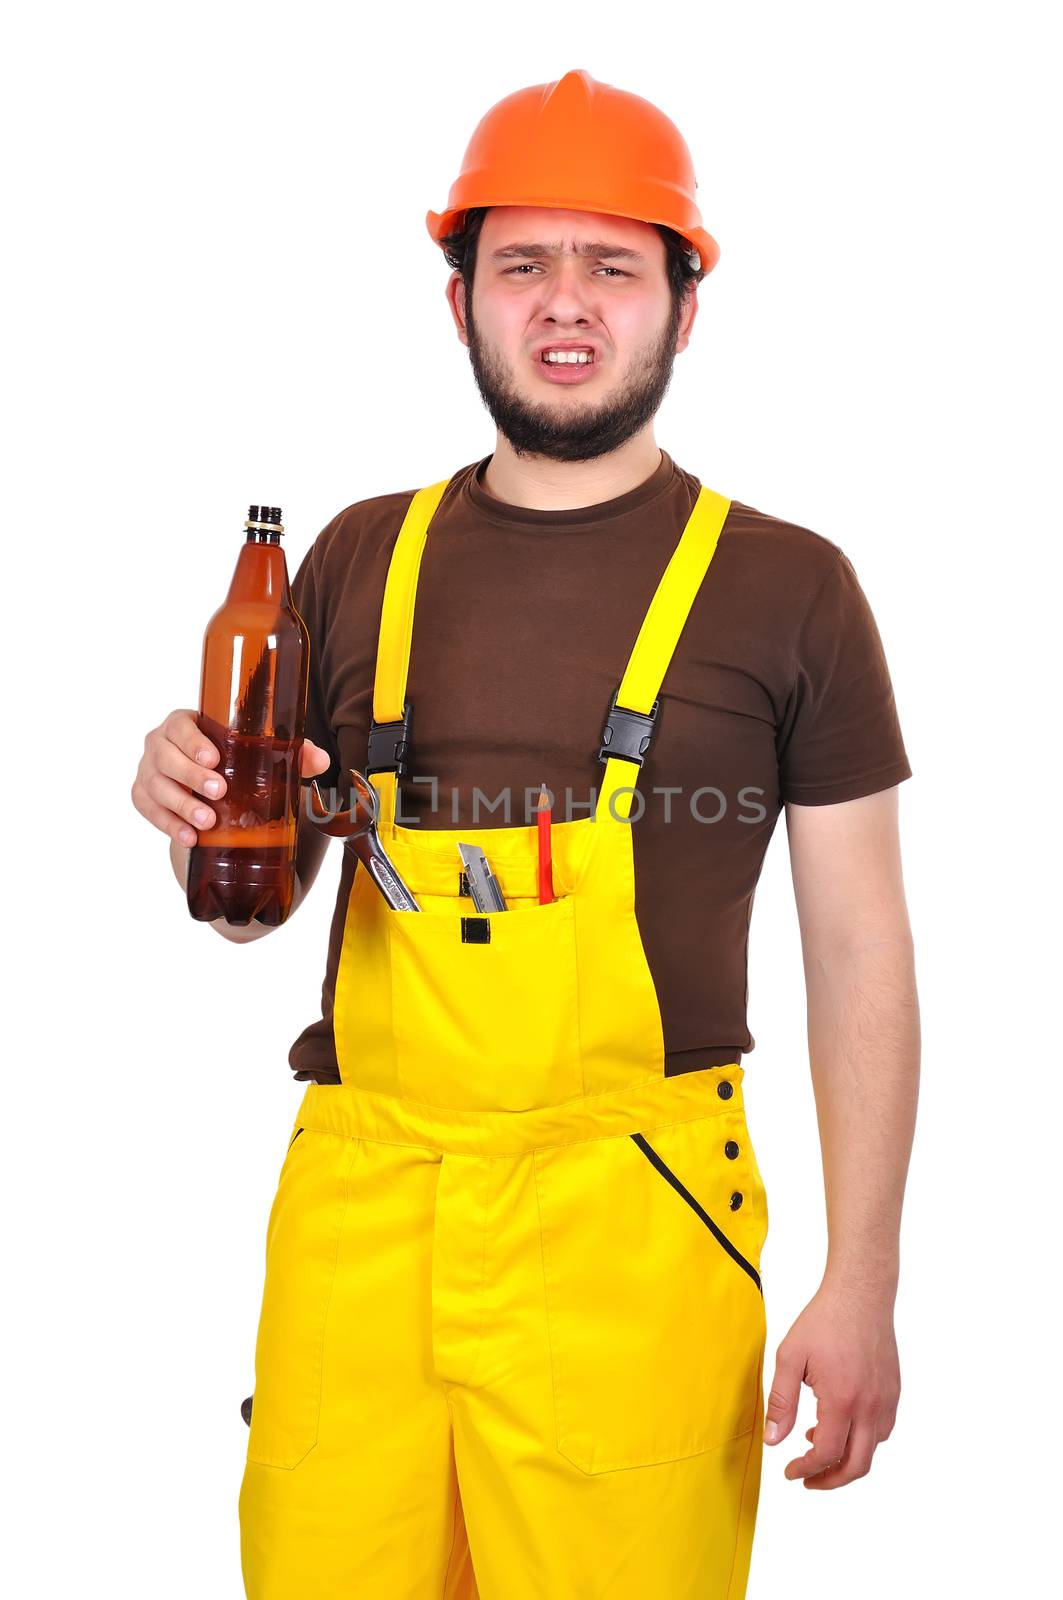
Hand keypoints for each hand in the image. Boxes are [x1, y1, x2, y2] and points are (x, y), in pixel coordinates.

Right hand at [131, 709, 332, 846]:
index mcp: (185, 723)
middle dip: (191, 775)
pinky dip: (168, 824)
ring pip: (155, 786)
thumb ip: (291, 752)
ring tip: (207, 822)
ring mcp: (148, 771)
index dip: (192, 741)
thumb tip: (320, 760)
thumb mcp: (260, 753)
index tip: (214, 758)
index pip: (180, 725)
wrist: (209, 785)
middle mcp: (160, 743)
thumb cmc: (233, 760)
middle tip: (218, 793)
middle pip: (164, 756)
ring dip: (180, 805)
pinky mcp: (143, 796)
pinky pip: (148, 810)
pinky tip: (189, 837)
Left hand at [763, 1280, 899, 1488]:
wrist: (860, 1295)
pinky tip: (841, 1425)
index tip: (790, 1472)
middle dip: (830, 1480)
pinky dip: (863, 1441)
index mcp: (842, 1400)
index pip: (826, 1454)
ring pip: (872, 1450)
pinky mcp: (893, 1392)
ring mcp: (886, 1400)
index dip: (805, 1470)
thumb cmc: (824, 1321)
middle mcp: (870, 1406)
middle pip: (856, 1466)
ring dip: (846, 1460)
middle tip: (807, 1479)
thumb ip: (781, 1401)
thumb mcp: (790, 1357)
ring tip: (817, 1445)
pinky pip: (882, 1431)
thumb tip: (774, 1441)